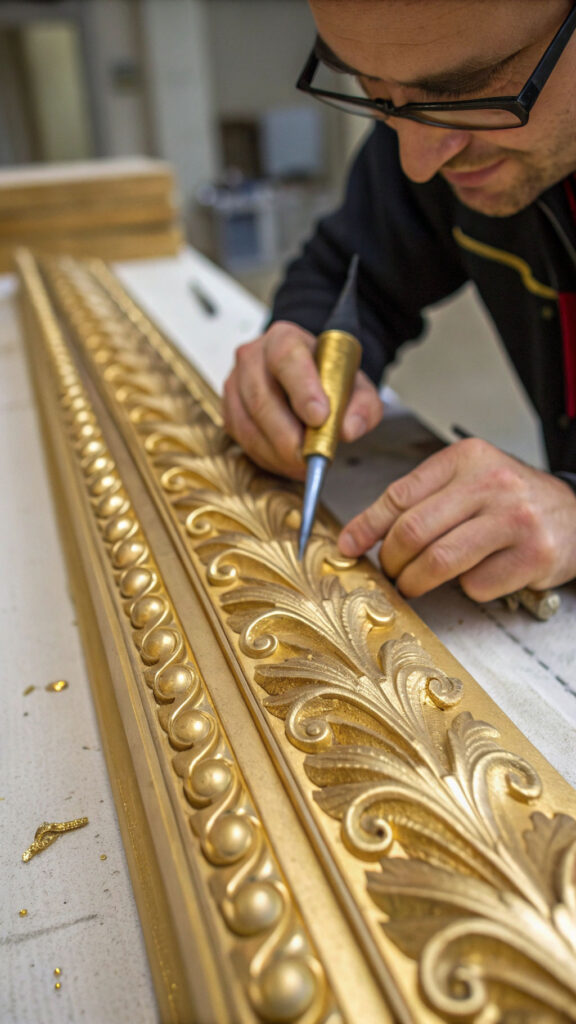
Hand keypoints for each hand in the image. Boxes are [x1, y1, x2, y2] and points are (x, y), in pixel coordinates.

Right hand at [223, 320, 382, 478]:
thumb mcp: (357, 387)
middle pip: (262, 398)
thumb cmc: (328, 379)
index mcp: (284, 339)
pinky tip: (288, 462)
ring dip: (277, 452)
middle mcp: (253, 357)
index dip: (302, 389)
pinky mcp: (230, 411)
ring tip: (304, 464)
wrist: (308, 378)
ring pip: (249, 424)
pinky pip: (243, 440)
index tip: (320, 418)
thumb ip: (363, 406)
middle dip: (288, 436)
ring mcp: (236, 384)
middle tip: (311, 457)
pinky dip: (267, 457)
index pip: (287, 358)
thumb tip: (348, 430)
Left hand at [338, 437, 575, 600]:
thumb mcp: (468, 481)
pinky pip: (476, 584)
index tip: (349, 545)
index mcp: (467, 458)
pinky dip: (467, 588)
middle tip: (390, 572)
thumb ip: (420, 500)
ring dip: (417, 581)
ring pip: (440, 561)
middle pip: (414, 531)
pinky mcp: (533, 556)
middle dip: (392, 561)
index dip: (367, 526)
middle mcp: (492, 483)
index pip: (400, 494)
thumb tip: (360, 535)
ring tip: (415, 583)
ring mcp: (515, 519)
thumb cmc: (513, 501)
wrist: (575, 514)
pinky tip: (477, 575)